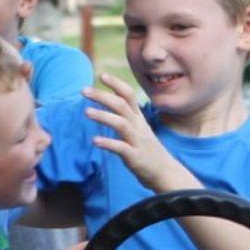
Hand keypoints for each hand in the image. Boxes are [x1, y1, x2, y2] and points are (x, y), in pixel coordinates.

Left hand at [84, 73, 184, 191]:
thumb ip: (127, 117)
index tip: (102, 75)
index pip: (129, 95)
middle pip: (122, 105)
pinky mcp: (136, 158)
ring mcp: (138, 142)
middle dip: (103, 96)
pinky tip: (95, 141)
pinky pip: (121, 148)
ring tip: (86, 112)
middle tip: (84, 90)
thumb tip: (112, 103)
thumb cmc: (148, 151)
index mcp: (138, 119)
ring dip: (103, 116)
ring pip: (122, 123)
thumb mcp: (139, 130)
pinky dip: (108, 143)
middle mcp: (139, 127)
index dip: (116, 84)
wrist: (166, 173)